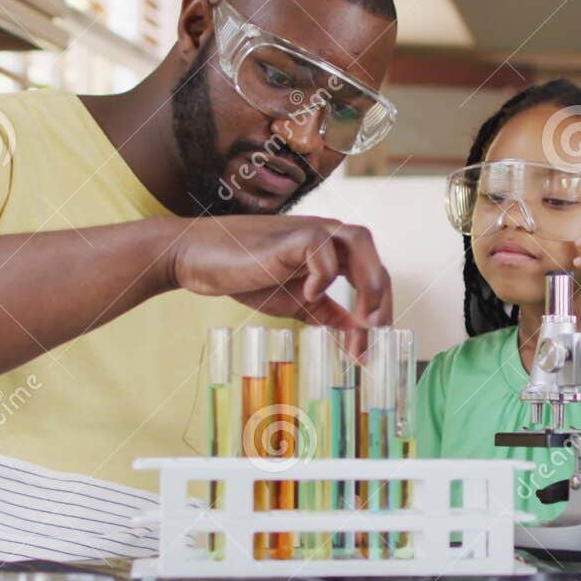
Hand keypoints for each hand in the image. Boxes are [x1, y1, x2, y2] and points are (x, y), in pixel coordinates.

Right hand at [165, 216, 391, 335]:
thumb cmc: (245, 276)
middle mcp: (326, 235)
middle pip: (373, 257)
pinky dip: (325, 274)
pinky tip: (310, 295)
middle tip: (374, 335)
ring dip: (367, 282)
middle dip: (381, 298)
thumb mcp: (297, 303)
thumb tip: (358, 334)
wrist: (200, 260)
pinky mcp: (290, 235)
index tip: (369, 348)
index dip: (378, 310)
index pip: (371, 274)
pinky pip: (323, 249)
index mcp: (332, 251)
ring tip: (360, 318)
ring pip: (360, 242)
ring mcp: (309, 231)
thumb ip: (328, 313)